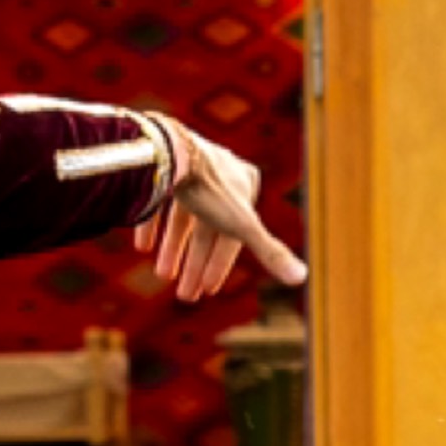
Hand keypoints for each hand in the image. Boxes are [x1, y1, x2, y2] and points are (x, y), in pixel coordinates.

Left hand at [136, 124, 304, 301]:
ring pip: (182, 217)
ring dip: (173, 248)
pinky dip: (151, 225)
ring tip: (163, 275)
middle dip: (195, 262)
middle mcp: (220, 173)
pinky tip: (143, 247)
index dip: (221, 265)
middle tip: (185, 293)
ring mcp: (189, 168)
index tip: (208, 289)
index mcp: (245, 184)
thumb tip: (302, 278)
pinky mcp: (161, 167)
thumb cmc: (210, 189)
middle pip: (207, 228)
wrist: (169, 152)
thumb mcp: (243, 225)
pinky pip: (156, 201)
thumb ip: (269, 252)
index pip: (235, 234)